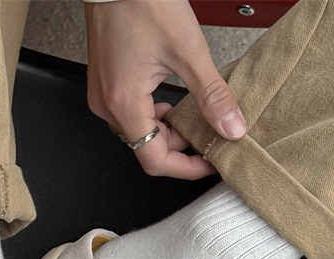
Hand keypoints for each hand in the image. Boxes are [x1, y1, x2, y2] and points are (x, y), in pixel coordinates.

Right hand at [84, 0, 246, 179]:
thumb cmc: (141, 1)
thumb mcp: (189, 50)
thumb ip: (212, 95)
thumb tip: (231, 127)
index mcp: (123, 103)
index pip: (154, 159)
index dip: (186, 167)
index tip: (209, 163)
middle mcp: (107, 106)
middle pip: (147, 147)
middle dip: (180, 145)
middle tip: (209, 134)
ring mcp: (103, 96)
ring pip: (140, 131)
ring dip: (168, 129)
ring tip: (194, 114)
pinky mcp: (105, 86)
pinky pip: (130, 113)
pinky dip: (155, 113)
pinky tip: (173, 99)